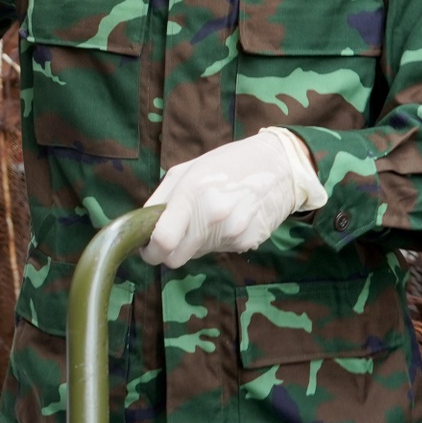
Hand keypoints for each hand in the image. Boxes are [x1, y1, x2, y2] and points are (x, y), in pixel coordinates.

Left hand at [142, 126, 328, 267]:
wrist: (280, 166)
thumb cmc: (228, 163)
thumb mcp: (186, 170)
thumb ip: (160, 199)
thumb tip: (141, 226)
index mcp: (192, 195)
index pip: (163, 242)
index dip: (150, 252)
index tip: (147, 248)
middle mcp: (213, 217)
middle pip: (177, 258)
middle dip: (170, 250)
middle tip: (174, 234)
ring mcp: (232, 232)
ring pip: (197, 255)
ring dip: (195, 242)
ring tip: (209, 215)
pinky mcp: (248, 242)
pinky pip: (219, 250)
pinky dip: (217, 240)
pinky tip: (228, 219)